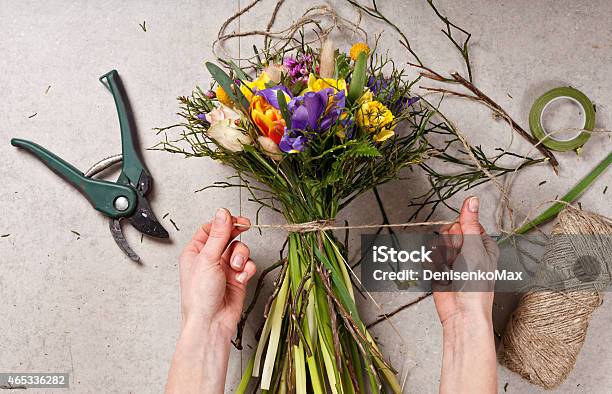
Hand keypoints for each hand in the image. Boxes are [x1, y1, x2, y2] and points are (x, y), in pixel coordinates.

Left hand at [166, 208, 256, 393]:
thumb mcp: (207, 259)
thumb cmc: (199, 297)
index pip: (211, 228)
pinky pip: (248, 265)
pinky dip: (247, 270)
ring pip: (241, 249)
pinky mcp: (237, 278)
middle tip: (244, 227)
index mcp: (196, 251)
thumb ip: (218, 234)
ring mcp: (225, 268)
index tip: (235, 219)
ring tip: (236, 267)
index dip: (224, 222)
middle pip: (228, 236)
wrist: (211, 323)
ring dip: (241, 256)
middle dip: (236, 235)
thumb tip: (222, 213)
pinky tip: (241, 277)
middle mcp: (210, 258)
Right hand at [433, 196, 498, 393]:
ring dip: (441, 256)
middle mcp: (468, 250)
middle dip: (449, 244)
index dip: (460, 229)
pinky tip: (443, 276)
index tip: (463, 239)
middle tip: (457, 258)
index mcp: (482, 244)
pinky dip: (434, 266)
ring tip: (451, 270)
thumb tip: (472, 200)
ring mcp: (453, 260)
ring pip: (438, 244)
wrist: (461, 312)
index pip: (465, 223)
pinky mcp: (439, 269)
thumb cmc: (476, 285)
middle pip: (449, 232)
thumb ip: (469, 223)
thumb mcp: (474, 248)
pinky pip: (430, 257)